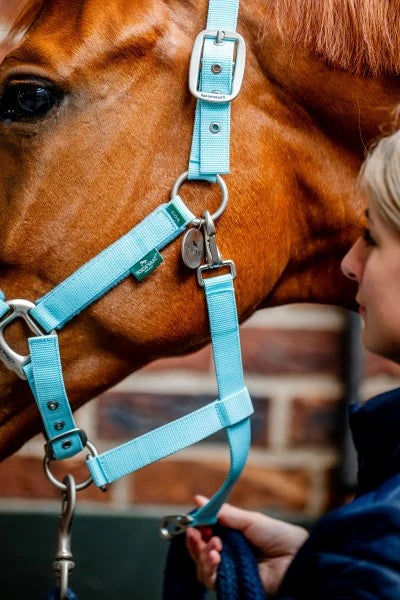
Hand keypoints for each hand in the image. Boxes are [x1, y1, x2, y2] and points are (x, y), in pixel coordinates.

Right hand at [186, 495, 308, 595]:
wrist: (298, 559)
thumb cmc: (280, 537)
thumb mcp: (250, 520)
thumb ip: (224, 513)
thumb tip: (199, 499)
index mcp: (233, 536)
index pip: (207, 532)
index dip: (198, 527)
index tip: (193, 520)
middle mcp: (229, 554)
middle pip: (201, 551)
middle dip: (195, 542)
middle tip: (196, 533)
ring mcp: (231, 571)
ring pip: (203, 566)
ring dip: (201, 554)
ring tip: (213, 546)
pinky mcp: (233, 586)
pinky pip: (212, 580)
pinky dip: (209, 568)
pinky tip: (215, 557)